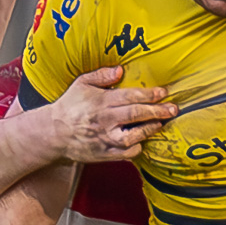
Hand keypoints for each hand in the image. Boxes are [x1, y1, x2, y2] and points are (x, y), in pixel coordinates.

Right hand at [46, 67, 177, 161]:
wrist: (53, 134)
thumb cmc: (71, 105)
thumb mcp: (82, 84)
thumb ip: (102, 75)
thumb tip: (121, 70)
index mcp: (100, 102)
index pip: (130, 97)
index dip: (149, 94)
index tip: (163, 92)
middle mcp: (104, 121)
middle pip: (136, 115)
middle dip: (157, 111)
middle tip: (173, 109)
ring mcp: (105, 139)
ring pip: (133, 137)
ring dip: (149, 130)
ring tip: (160, 123)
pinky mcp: (105, 154)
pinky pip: (127, 154)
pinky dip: (137, 148)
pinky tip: (141, 140)